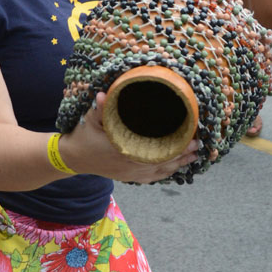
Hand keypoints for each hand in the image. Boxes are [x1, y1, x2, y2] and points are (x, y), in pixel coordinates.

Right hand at [62, 92, 202, 182]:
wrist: (74, 158)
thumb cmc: (84, 136)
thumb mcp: (91, 119)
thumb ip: (100, 108)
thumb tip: (104, 94)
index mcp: (122, 150)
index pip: (154, 150)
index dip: (174, 145)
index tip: (189, 136)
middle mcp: (129, 164)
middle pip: (162, 161)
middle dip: (182, 153)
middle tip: (198, 144)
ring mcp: (129, 173)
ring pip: (160, 171)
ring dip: (178, 164)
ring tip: (194, 154)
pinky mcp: (129, 177)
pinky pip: (152, 178)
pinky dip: (166, 173)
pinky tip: (177, 167)